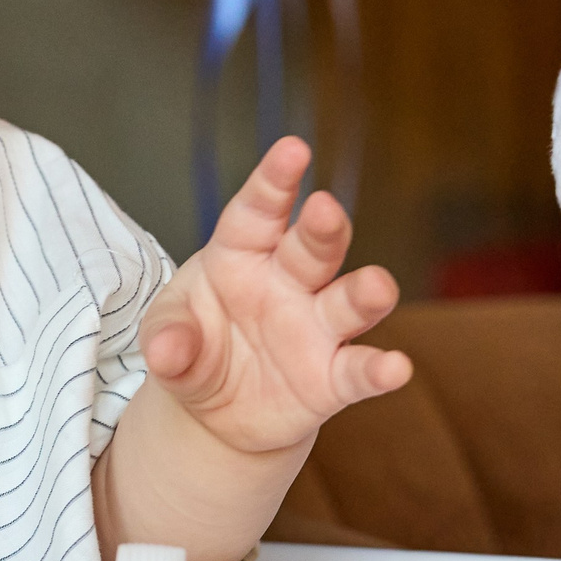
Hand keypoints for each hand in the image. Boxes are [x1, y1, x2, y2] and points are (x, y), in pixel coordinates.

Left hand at [141, 137, 410, 453]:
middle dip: (322, 228)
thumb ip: (168, 339)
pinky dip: (378, 369)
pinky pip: (358, 371)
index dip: (275, 180)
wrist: (212, 411)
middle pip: (312, 247)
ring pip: (347, 302)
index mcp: (241, 252)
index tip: (293, 149)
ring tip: (378, 286)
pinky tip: (396, 366)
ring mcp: (315, 328)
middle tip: (325, 209)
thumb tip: (164, 353)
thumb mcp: (166, 337)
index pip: (259, 209)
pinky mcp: (331, 379)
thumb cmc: (192, 347)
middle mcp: (288, 281)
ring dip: (363, 293)